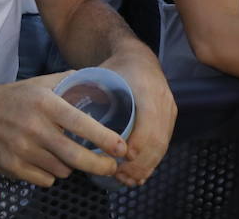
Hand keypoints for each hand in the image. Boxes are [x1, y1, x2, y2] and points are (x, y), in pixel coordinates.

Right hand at [0, 73, 127, 185]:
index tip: (122, 147)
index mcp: (45, 105)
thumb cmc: (14, 97)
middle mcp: (35, 128)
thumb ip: (69, 83)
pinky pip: (45, 180)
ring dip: (70, 166)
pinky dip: (51, 174)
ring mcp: (23, 150)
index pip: (81, 124)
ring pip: (62, 170)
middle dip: (100, 165)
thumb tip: (99, 85)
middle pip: (76, 156)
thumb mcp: (41, 84)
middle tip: (112, 167)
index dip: (104, 138)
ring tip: (65, 154)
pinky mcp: (13, 168)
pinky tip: (45, 161)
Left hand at [98, 49, 176, 186]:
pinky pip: (165, 144)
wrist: (139, 58)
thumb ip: (87, 94)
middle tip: (119, 174)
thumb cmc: (116, 68)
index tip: (122, 157)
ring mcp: (169, 108)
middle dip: (139, 161)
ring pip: (162, 144)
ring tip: (126, 179)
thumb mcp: (101, 75)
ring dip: (145, 166)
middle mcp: (162, 98)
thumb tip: (67, 121)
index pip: (148, 119)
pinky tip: (139, 176)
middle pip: (157, 138)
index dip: (138, 141)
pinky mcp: (171, 117)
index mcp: (145, 87)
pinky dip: (152, 162)